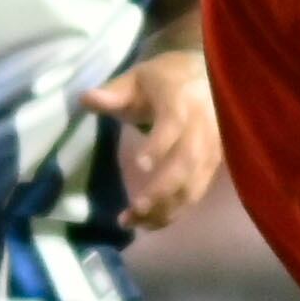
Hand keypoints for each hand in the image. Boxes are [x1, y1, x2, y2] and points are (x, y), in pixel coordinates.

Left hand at [82, 49, 220, 229]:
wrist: (208, 77)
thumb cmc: (164, 80)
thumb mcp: (136, 78)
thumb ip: (112, 93)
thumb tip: (85, 99)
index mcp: (182, 99)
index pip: (174, 123)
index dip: (160, 145)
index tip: (140, 166)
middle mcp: (203, 125)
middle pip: (188, 161)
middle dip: (162, 189)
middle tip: (134, 209)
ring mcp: (212, 148)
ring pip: (194, 183)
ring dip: (166, 208)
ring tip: (135, 222)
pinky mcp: (214, 165)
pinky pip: (197, 192)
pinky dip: (175, 211)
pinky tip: (150, 223)